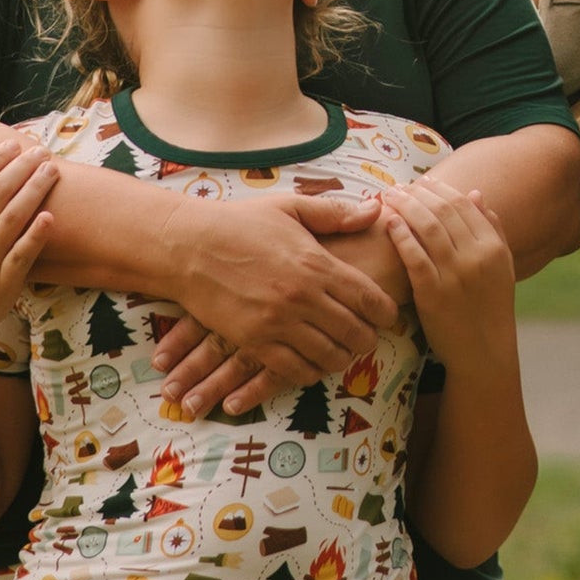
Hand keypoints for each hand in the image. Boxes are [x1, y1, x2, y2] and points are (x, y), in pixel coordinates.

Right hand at [157, 192, 394, 411]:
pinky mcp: (253, 341)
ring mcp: (278, 322)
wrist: (189, 247)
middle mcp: (302, 296)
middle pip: (355, 332)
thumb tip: (376, 212)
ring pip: (328, 356)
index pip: (369, 298)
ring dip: (342, 358)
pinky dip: (310, 372)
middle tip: (369, 337)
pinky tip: (312, 363)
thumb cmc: (241, 224)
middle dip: (368, 339)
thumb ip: (335, 214)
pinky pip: (293, 370)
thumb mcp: (291, 208)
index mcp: (316, 263)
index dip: (387, 312)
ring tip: (343, 351)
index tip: (390, 316)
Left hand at [380, 181, 517, 378]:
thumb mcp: (503, 265)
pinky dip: (401, 235)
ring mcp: (455, 275)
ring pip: (427, 228)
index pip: (463, 205)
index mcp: (494, 247)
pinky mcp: (432, 294)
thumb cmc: (490, 307)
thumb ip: (493, 228)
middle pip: (443, 211)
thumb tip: (475, 193)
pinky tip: (390, 223)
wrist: (483, 352)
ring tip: (389, 197)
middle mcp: (476, 257)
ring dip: (406, 207)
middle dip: (418, 193)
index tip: (422, 181)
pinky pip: (414, 256)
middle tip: (399, 186)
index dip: (440, 189)